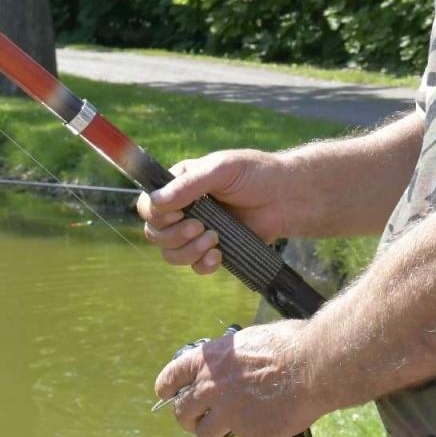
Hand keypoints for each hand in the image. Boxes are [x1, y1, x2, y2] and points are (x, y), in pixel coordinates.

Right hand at [136, 149, 293, 274]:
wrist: (286, 197)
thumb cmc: (256, 174)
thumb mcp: (221, 169)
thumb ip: (189, 185)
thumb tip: (157, 202)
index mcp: (180, 184)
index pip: (148, 205)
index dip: (157, 214)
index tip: (179, 213)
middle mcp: (183, 208)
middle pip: (154, 233)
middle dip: (174, 234)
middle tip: (200, 226)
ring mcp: (197, 231)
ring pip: (170, 253)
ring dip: (187, 251)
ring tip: (214, 239)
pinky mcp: (213, 249)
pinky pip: (194, 266)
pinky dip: (202, 264)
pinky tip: (218, 256)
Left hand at [155, 321, 327, 436]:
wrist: (314, 365)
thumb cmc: (290, 345)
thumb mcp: (250, 340)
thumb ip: (231, 359)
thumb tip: (230, 368)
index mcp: (209, 361)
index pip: (171, 377)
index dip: (167, 387)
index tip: (167, 394)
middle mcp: (211, 388)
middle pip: (182, 412)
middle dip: (187, 417)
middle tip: (197, 420)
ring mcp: (228, 414)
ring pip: (206, 433)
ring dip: (213, 434)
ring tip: (225, 433)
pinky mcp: (248, 434)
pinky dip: (254, 433)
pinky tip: (269, 421)